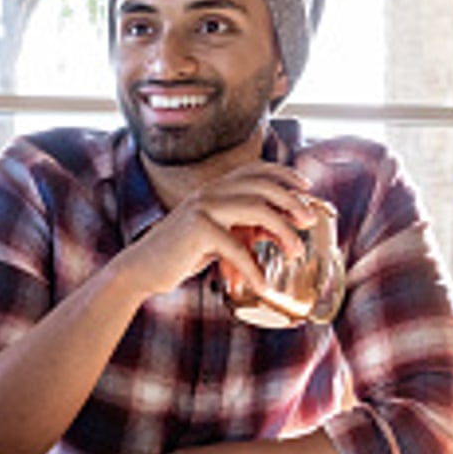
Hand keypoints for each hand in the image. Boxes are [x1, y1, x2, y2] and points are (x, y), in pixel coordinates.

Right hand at [115, 161, 318, 299]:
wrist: (142, 269)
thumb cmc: (181, 254)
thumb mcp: (218, 237)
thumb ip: (245, 229)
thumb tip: (282, 232)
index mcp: (213, 189)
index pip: (254, 169)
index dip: (284, 173)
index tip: (306, 186)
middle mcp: (209, 192)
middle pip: (262, 185)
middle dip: (292, 200)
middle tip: (310, 219)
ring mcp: (202, 207)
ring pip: (255, 208)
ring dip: (282, 229)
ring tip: (297, 250)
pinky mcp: (196, 229)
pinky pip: (236, 246)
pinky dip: (253, 267)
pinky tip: (262, 284)